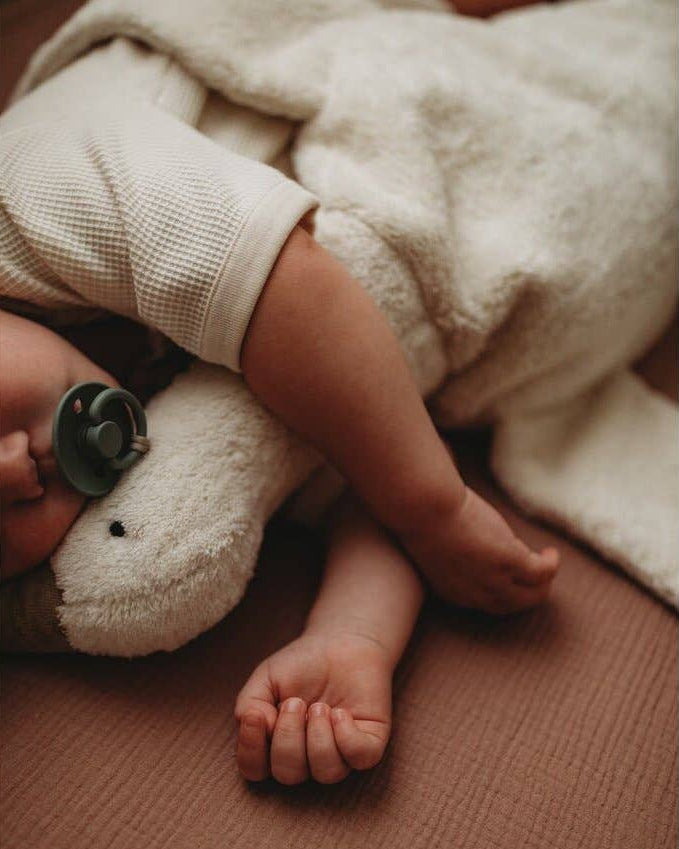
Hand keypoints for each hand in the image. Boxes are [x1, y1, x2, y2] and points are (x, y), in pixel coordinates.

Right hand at [234, 629, 392, 784]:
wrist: (341, 642)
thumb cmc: (301, 664)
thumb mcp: (265, 678)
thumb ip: (249, 704)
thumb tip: (259, 729)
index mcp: (275, 745)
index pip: (254, 770)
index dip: (251, 750)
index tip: (256, 715)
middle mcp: (305, 758)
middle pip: (288, 774)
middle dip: (289, 736)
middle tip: (296, 702)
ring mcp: (338, 755)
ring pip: (326, 772)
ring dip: (318, 736)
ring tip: (320, 706)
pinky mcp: (368, 745)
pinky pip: (359, 758)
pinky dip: (347, 736)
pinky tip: (340, 713)